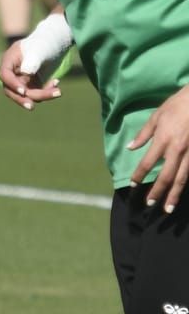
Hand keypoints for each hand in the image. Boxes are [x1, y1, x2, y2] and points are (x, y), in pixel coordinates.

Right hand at [0, 38, 62, 110]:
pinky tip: (56, 82)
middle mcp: (12, 73)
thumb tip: (26, 73)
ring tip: (58, 92)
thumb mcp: (37, 50)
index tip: (24, 91)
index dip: (12, 85)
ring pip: (27, 95)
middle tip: (32, 107)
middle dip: (23, 98)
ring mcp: (22, 80)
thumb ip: (32, 61)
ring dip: (42, 95)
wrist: (52, 44)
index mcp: (8, 62)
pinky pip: (37, 94)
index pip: (5, 75)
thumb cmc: (43, 44)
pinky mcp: (32, 85)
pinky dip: (47, 91)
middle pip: (12, 90)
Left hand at [129, 86, 188, 211]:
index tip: (133, 185)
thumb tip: (130, 147)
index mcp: (164, 140)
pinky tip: (181, 192)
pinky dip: (186, 183)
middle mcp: (178, 149)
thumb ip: (144, 134)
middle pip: (166, 176)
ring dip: (174, 194)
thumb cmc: (178, 105)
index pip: (148, 163)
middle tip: (150, 204)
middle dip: (158, 192)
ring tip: (167, 207)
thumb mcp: (157, 116)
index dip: (139, 175)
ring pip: (182, 178)